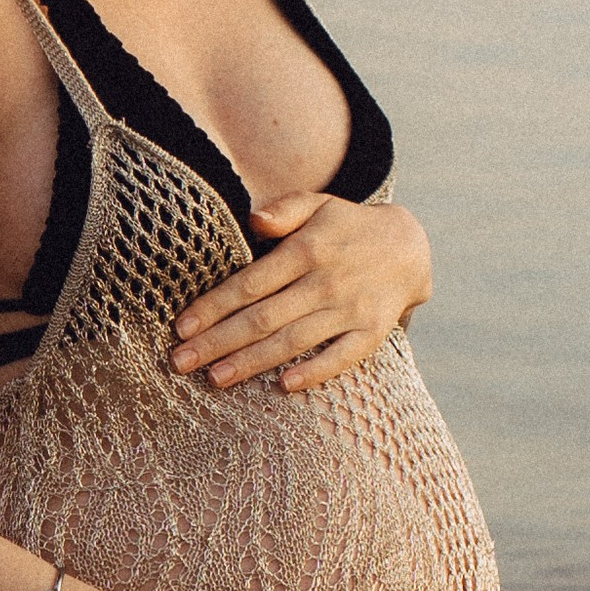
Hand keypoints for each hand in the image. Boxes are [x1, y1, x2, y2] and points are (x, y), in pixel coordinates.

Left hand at [171, 194, 431, 394]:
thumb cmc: (345, 226)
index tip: (181, 327)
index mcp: (307, 249)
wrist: (409, 246)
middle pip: (263, 317)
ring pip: (294, 340)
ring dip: (252, 362)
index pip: (250, 283)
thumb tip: (253, 219)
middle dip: (218, 342)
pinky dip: (316, 371)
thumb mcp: (317, 204)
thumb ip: (284, 210)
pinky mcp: (372, 332)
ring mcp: (351, 309)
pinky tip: (284, 386)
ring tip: (215, 378)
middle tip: (180, 362)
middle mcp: (326, 282)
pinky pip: (343, 357)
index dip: (214, 307)